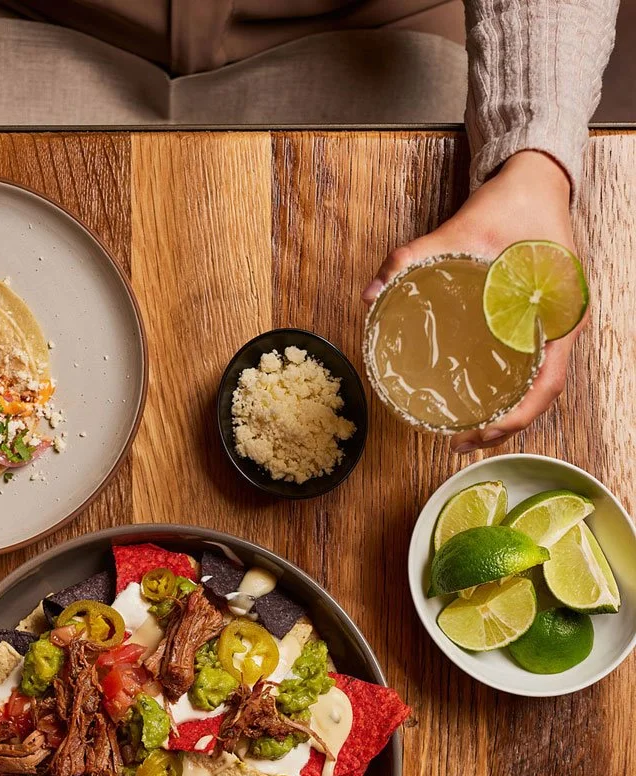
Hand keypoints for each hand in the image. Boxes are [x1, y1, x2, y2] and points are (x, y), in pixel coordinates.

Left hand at [363, 151, 580, 454]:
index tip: (479, 433)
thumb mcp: (463, 226)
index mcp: (559, 312)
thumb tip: (371, 292)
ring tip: (465, 429)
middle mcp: (562, 325)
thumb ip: (413, 257)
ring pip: (536, 383)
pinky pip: (529, 363)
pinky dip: (506, 385)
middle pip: (540, 394)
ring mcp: (553, 324)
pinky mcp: (538, 319)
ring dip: (505, 410)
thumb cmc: (513, 202)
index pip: (546, 384)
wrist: (536, 177)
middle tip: (459, 441)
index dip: (515, 417)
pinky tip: (476, 393)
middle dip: (504, 424)